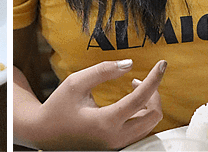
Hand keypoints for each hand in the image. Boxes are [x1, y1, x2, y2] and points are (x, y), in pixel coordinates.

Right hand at [32, 59, 166, 149]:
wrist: (45, 133)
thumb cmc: (58, 106)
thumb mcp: (76, 82)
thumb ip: (103, 71)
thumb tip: (129, 64)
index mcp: (106, 121)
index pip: (141, 99)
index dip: (154, 79)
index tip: (162, 64)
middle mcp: (116, 137)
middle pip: (153, 115)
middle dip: (153, 93)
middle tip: (139, 78)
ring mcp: (117, 144)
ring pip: (150, 125)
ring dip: (148, 104)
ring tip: (133, 87)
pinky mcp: (117, 145)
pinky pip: (141, 130)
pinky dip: (143, 114)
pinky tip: (131, 101)